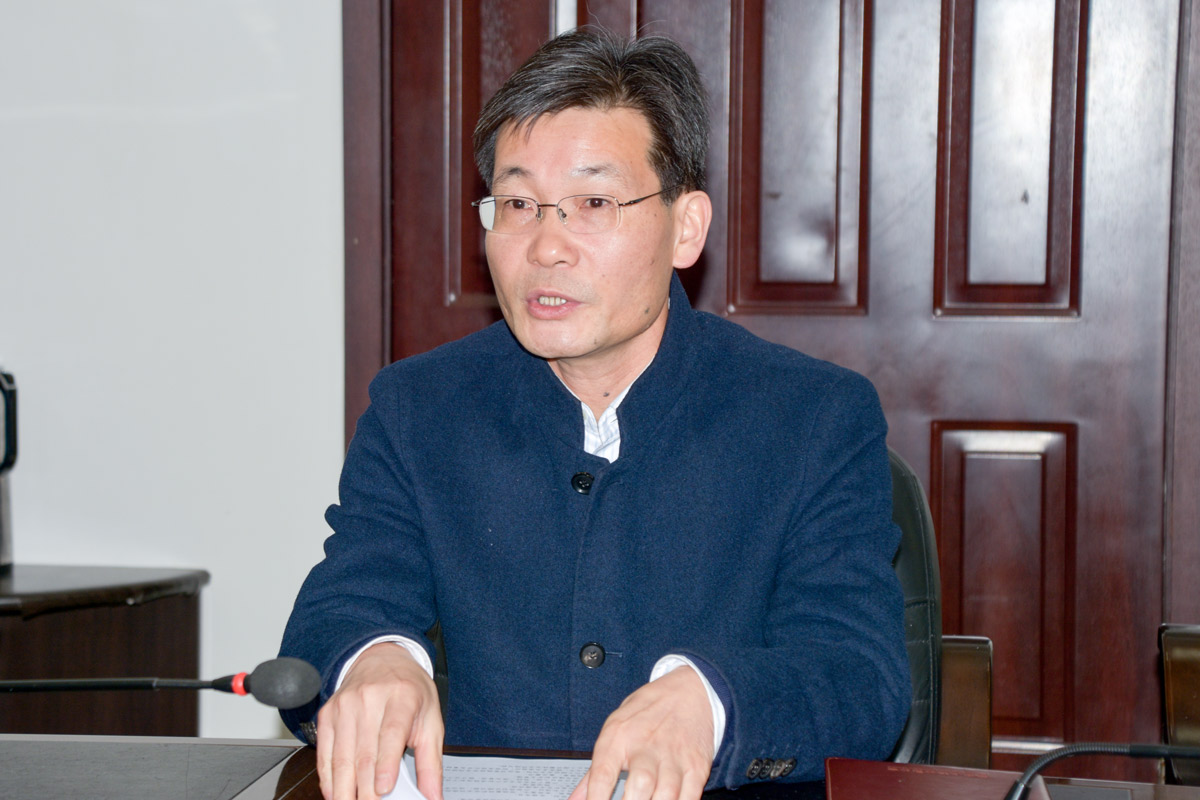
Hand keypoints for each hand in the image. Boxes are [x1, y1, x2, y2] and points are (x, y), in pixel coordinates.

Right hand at [316, 643, 444, 799]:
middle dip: (365, 789)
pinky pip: (325, 753)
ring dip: (344, 789)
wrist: (383, 658)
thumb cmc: (409, 690)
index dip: (386, 765)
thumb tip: (432, 795)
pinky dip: (329, 778)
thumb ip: (431, 762)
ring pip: (341, 758)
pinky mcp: (328, 714)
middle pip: (364, 753)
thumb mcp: (431, 719)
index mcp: (402, 697)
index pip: (391, 733)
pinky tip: (336, 792)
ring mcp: (345, 706)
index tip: (384, 789)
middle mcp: (370, 699)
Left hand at [568, 667, 714, 799]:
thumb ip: (594, 770)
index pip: (602, 774)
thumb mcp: (614, 728)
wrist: (690, 690)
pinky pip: (690, 795)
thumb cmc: (648, 712)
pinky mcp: (697, 766)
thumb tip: (575, 799)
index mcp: (619, 736)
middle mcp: (646, 745)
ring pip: (667, 793)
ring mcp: (674, 756)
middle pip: (640, 784)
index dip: (595, 799)